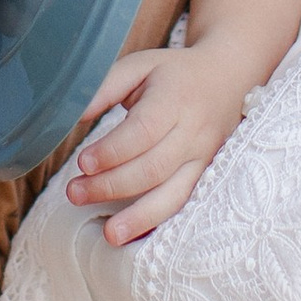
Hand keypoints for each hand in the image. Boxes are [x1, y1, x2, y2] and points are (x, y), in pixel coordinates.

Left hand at [63, 43, 255, 245]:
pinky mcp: (206, 176)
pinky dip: (158, 221)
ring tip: (109, 234)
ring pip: (173, 193)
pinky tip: (135, 235)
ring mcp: (204, 158)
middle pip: (153, 167)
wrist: (227, 78)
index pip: (143, 131)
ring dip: (138, 216)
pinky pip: (183, 204)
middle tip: (75, 193)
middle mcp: (194, 131)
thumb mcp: (140, 65)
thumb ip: (106, 86)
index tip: (83, 163)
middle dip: (112, 186)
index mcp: (174, 98)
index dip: (112, 151)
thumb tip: (73, 114)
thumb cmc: (173, 74)